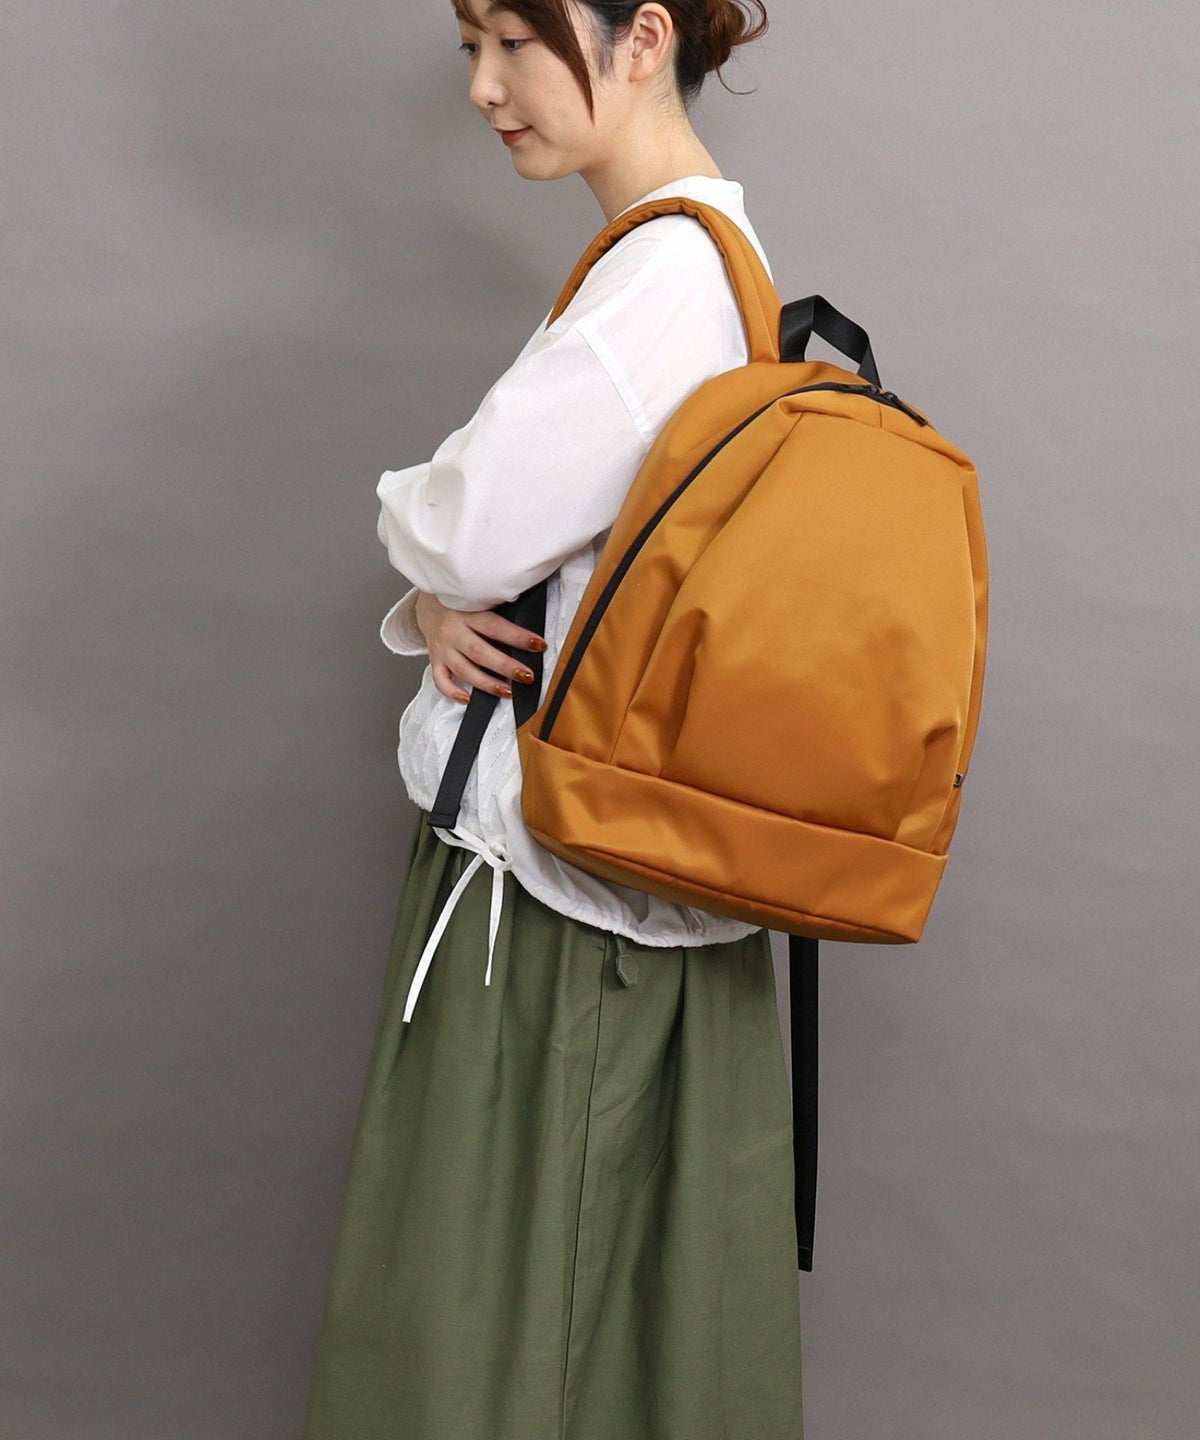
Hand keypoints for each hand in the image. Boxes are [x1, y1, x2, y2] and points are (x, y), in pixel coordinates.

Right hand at [414, 590, 547, 703]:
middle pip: (480, 652)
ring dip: (487, 683)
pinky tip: (468, 699)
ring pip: (464, 670)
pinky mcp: (435, 660)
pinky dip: (452, 692)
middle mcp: (453, 631)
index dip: (518, 637)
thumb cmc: (461, 603)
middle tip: (527, 676)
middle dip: (506, 666)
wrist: (428, 604)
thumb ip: (499, 610)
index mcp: (468, 612)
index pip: (496, 626)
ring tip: (508, 692)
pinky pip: (440, 680)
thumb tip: (528, 624)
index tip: (539, 645)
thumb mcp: (479, 599)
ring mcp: (443, 648)